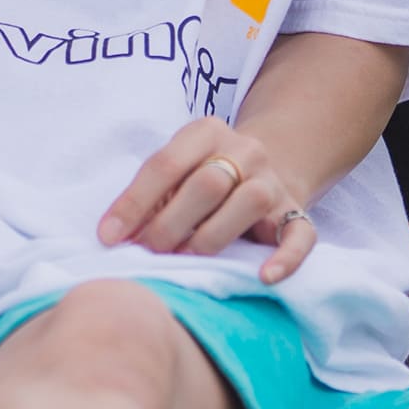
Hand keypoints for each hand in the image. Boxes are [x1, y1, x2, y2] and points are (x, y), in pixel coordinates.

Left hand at [97, 115, 316, 284]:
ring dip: (211, 237)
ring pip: (249, 203)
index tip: (109, 237)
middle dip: (171, 223)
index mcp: (206, 132)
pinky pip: (299, 235)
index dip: (134, 203)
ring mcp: (273, 181)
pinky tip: (264, 277)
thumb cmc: (203, 176)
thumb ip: (149, 196)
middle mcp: (245, 150)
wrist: (266, 166)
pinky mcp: (297, 212)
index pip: (165, 164)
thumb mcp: (176, 172)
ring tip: (186, 258)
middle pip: (207, 183)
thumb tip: (114, 236)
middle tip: (149, 251)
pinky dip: (285, 258)